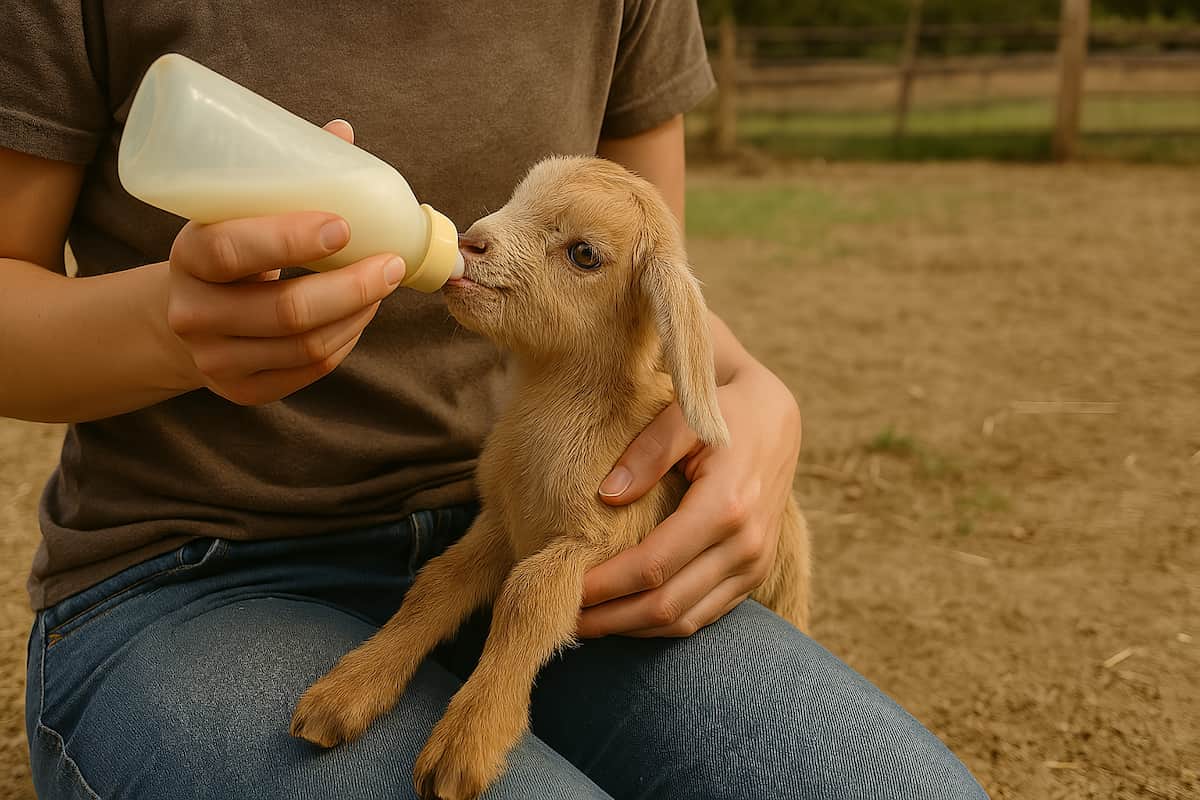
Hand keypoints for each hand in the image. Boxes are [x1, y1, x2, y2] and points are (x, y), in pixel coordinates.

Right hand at [164, 119, 405, 404]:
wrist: (184, 312)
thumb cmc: (227, 249)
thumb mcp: (237, 211)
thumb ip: (285, 177)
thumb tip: (342, 133)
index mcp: (190, 256)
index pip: (234, 249)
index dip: (291, 238)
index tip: (344, 225)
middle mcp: (194, 313)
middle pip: (287, 311)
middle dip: (353, 287)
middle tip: (393, 264)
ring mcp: (215, 359)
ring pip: (307, 345)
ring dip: (359, 314)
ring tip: (383, 285)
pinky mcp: (242, 391)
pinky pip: (311, 369)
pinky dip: (347, 340)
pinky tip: (361, 314)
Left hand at [579, 361, 800, 637]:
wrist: (776, 416)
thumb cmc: (723, 407)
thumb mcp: (684, 413)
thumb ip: (647, 452)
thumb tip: (606, 496)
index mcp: (728, 506)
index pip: (654, 565)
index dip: (605, 585)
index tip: (565, 587)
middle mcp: (747, 545)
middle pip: (667, 605)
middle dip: (610, 619)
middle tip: (563, 618)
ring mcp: (755, 564)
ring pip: (686, 621)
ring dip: (632, 629)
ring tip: (586, 623)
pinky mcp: (755, 574)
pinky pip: (704, 615)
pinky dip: (660, 624)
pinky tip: (624, 615)